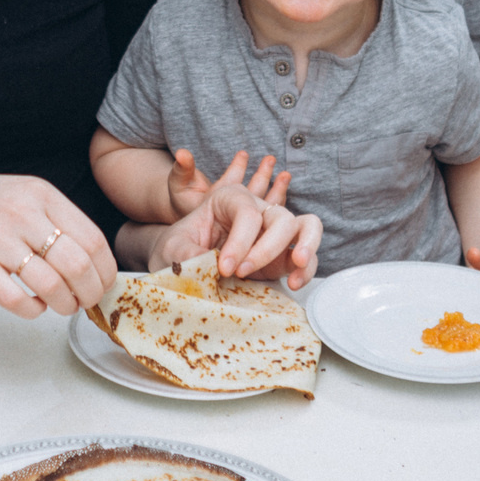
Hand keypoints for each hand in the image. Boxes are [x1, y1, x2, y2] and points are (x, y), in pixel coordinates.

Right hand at [0, 173, 115, 319]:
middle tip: (85, 303)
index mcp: (39, 193)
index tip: (102, 285)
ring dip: (64, 306)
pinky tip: (32, 306)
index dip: (105, 270)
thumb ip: (50, 217)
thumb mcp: (16, 193)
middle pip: (78, 265)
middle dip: (89, 293)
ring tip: (60, 307)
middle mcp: (21, 212)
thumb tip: (90, 259)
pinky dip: (33, 311)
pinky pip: (16, 300)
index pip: (92, 238)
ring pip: (51, 286)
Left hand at [147, 153, 320, 289]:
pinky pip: (305, 259)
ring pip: (306, 228)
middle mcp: (256, 210)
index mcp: (230, 198)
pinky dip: (306, 269)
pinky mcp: (280, 257)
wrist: (178, 266)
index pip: (247, 212)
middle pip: (280, 216)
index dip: (240, 241)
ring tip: (296, 264)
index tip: (224, 268)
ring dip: (307, 246)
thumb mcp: (173, 247)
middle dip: (267, 246)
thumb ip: (187, 254)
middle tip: (243, 271)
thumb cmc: (176, 249)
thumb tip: (206, 267)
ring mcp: (272, 233)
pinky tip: (294, 282)